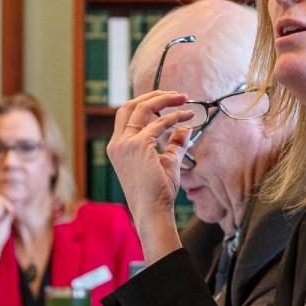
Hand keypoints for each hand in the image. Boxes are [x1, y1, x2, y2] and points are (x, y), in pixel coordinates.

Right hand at [107, 91, 195, 261]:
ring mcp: (125, 143)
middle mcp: (117, 143)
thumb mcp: (166, 163)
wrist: (152, 211)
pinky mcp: (138, 145)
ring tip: (184, 98)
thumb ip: (174, 144)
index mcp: (118, 147)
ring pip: (143, 107)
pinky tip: (188, 117)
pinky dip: (174, 116)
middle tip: (176, 94)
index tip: (168, 101)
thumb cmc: (158, 193)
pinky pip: (159, 122)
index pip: (126, 115)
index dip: (146, 103)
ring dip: (165, 99)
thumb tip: (185, 128)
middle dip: (154, 95)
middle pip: (130, 105)